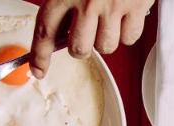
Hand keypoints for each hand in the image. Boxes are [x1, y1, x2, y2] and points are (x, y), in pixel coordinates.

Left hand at [30, 0, 153, 76]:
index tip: (39, 70)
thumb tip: (57, 34)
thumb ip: (62, 3)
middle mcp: (87, 2)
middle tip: (85, 35)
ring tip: (107, 21)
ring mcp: (112, 6)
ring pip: (105, 47)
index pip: (46, 31)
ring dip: (105, 40)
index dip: (40, 56)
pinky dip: (127, 32)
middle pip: (79, 49)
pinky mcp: (135, 7)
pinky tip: (124, 16)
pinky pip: (129, 38)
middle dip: (81, 47)